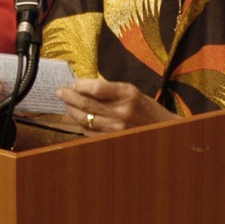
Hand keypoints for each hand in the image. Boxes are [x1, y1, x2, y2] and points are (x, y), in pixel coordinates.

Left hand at [57, 78, 177, 132]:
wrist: (164, 131)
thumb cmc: (146, 109)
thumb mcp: (132, 92)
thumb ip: (110, 90)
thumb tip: (82, 86)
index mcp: (127, 94)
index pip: (96, 87)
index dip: (80, 85)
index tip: (73, 83)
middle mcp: (121, 112)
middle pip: (86, 103)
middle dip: (69, 96)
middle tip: (60, 92)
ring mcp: (116, 129)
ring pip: (84, 119)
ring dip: (72, 111)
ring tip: (66, 104)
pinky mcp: (113, 140)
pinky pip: (90, 133)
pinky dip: (81, 125)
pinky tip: (78, 119)